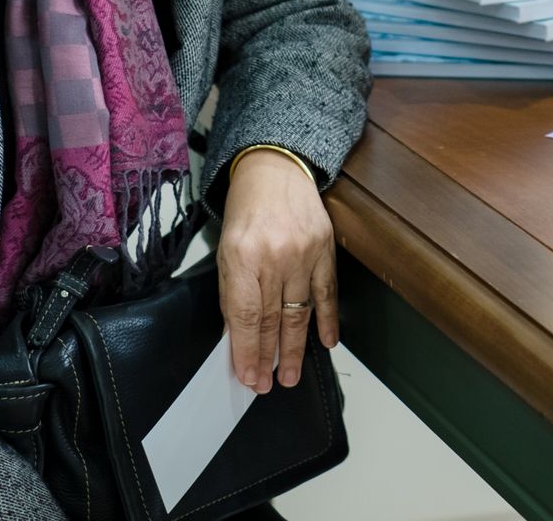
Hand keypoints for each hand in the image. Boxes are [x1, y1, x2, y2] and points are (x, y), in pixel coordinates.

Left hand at [217, 149, 335, 392]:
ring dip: (295, 348)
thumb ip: (233, 291)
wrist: (275, 169)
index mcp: (243, 255)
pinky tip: (326, 343)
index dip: (247, 350)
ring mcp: (305, 253)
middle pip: (273, 319)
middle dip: (268, 356)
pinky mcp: (326, 249)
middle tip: (266, 385)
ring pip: (300, 312)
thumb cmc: (244, 210)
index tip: (247, 376)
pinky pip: (327, 292)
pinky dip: (327, 320)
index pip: (247, 316)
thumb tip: (240, 335)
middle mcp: (276, 256)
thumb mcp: (225, 248)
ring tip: (289, 375)